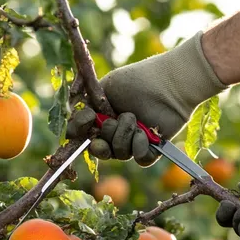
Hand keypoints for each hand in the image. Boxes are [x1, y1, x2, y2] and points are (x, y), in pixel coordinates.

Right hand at [66, 31, 225, 165]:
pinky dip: (140, 147)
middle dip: (104, 136)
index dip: (80, 133)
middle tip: (111, 121)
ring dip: (124, 135)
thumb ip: (86, 102)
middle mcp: (117, 132)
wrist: (168, 83)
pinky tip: (145, 132)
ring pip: (119, 154)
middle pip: (99, 150)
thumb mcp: (105, 87)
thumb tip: (70, 112)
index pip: (83, 135)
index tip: (87, 120)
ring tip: (134, 118)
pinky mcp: (153, 149)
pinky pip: (139, 159)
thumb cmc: (137, 80)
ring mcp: (134, 141)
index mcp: (103, 117)